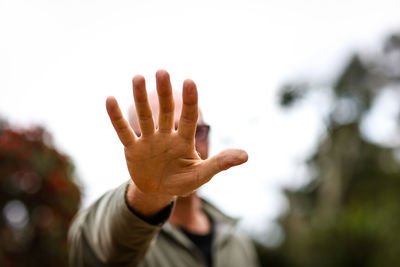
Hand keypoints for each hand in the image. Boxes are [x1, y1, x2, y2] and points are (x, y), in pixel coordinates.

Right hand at [106, 70, 247, 200]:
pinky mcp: (132, 149)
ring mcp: (148, 140)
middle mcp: (166, 135)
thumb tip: (246, 155)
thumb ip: (220, 164)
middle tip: (162, 72)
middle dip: (164, 93)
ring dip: (140, 99)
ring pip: (145, 117)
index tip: (189, 82)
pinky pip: (123, 131)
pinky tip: (110, 99)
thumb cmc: (182, 181)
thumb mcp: (201, 175)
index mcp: (184, 140)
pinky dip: (116, 118)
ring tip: (137, 77)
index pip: (189, 117)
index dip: (189, 101)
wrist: (158, 191)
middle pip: (166, 112)